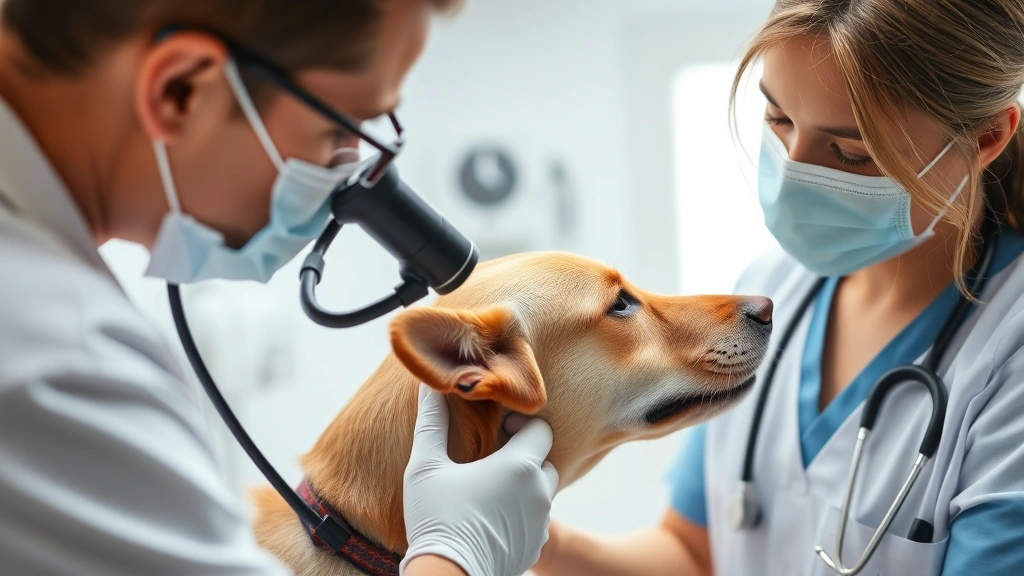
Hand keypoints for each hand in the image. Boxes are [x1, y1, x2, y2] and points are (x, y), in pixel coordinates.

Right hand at [400, 384, 558, 575]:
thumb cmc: (436, 518)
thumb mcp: (426, 466)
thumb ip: (431, 421)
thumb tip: (430, 385)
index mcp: (520, 465)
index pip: (541, 428)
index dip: (520, 424)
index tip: (496, 431)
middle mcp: (539, 492)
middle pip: (544, 459)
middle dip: (523, 454)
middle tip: (491, 458)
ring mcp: (540, 522)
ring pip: (542, 491)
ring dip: (523, 483)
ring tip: (489, 488)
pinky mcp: (535, 546)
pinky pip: (536, 519)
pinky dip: (521, 511)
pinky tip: (490, 515)